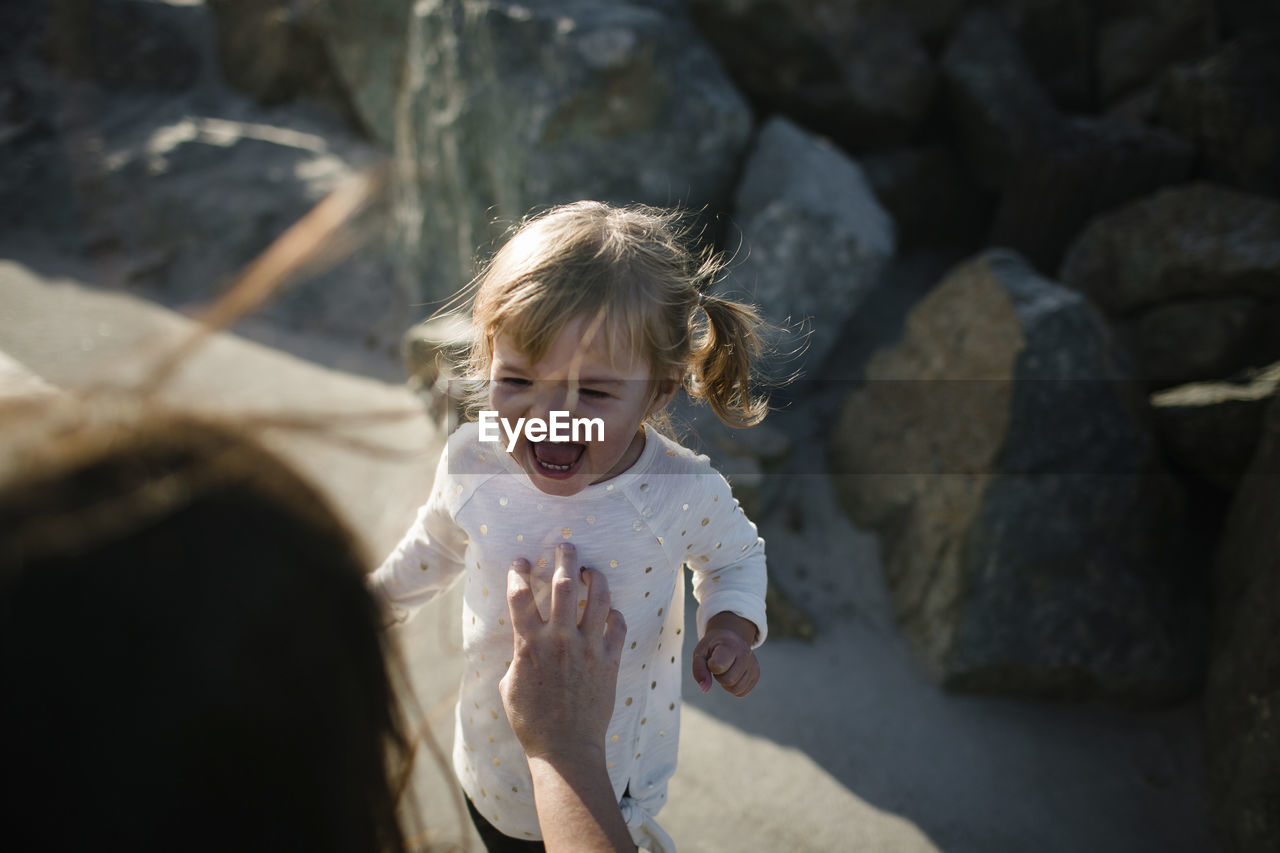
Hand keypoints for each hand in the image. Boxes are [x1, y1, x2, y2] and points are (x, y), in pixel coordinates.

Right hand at [499, 542, 627, 760]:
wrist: (566, 748)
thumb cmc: (532, 722)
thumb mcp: (510, 685)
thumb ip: (518, 656)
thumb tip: (522, 642)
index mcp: (529, 644)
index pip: (519, 595)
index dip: (518, 571)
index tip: (521, 561)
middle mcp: (559, 640)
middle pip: (562, 584)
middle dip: (565, 557)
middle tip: (566, 545)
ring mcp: (588, 648)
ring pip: (596, 598)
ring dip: (594, 577)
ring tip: (592, 570)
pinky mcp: (609, 661)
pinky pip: (618, 626)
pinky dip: (614, 614)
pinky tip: (609, 612)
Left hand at [690, 612, 759, 696]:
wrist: (730, 639)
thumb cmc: (712, 647)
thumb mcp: (700, 652)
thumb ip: (699, 669)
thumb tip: (705, 689)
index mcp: (730, 645)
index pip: (718, 666)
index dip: (710, 666)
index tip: (711, 658)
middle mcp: (746, 653)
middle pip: (728, 680)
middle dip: (719, 676)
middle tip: (718, 666)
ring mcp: (753, 665)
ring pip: (735, 689)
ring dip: (726, 684)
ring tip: (726, 670)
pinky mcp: (756, 675)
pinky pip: (741, 692)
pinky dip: (733, 688)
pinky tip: (733, 675)